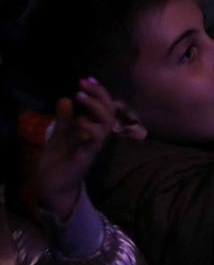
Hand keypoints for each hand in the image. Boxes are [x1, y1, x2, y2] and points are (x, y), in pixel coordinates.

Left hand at [36, 79, 117, 220]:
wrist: (52, 185)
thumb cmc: (58, 160)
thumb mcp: (58, 134)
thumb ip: (64, 118)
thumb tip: (65, 98)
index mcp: (92, 128)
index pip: (102, 105)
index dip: (98, 91)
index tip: (86, 79)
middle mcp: (97, 134)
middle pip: (109, 110)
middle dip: (99, 94)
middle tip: (83, 83)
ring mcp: (94, 145)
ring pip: (106, 122)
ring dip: (95, 107)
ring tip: (80, 96)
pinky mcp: (88, 155)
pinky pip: (96, 140)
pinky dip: (90, 128)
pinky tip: (79, 121)